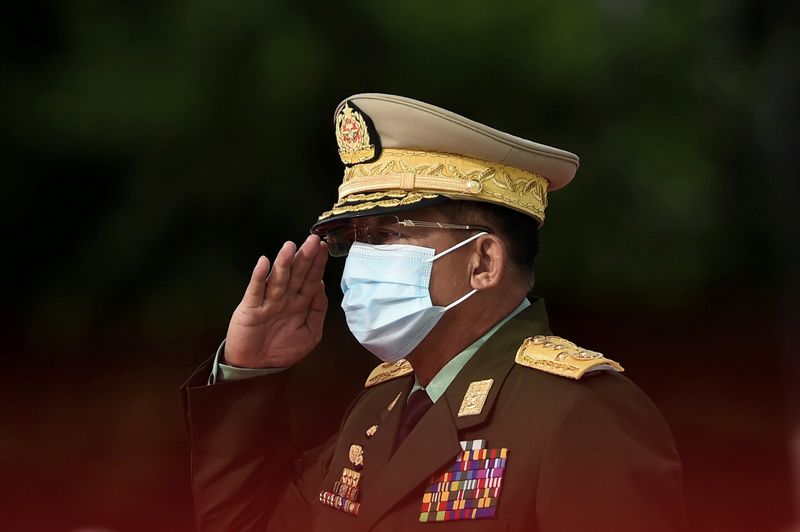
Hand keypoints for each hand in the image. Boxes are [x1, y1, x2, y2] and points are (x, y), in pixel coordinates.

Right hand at [224, 235, 328, 367]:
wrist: (259, 368)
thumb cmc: (284, 349)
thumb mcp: (311, 333)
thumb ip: (318, 309)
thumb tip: (321, 285)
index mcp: (301, 302)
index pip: (311, 278)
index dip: (318, 264)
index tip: (325, 248)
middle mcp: (285, 298)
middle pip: (296, 274)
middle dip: (305, 257)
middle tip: (313, 241)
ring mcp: (267, 301)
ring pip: (278, 279)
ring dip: (284, 263)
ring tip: (290, 247)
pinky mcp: (250, 308)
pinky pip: (255, 290)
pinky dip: (259, 277)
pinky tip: (264, 263)